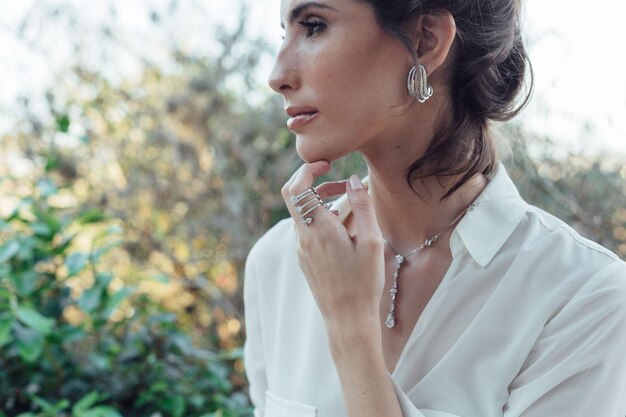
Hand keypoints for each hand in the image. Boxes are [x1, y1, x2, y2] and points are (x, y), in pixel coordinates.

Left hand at [281, 161, 384, 334]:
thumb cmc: (364, 283)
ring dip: (317, 200)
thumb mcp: (371, 242)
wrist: (348, 321)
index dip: (306, 169)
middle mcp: (303, 238)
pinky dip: (318, 217)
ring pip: (300, 213)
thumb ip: (363, 207)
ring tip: (345, 200)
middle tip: (334, 177)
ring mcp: (301, 250)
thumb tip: (353, 180)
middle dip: (311, 181)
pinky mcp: (305, 260)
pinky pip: (306, 229)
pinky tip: (341, 225)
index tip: (325, 164)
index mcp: (318, 229)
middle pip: (293, 197)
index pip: (296, 188)